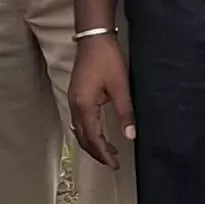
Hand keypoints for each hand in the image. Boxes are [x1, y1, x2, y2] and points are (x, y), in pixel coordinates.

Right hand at [67, 32, 132, 169]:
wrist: (94, 38)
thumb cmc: (107, 59)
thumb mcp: (120, 87)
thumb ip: (125, 113)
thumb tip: (130, 136)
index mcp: (84, 106)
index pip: (93, 138)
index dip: (104, 154)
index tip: (115, 165)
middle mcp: (75, 106)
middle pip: (83, 138)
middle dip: (97, 152)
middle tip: (113, 162)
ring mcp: (73, 100)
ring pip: (79, 131)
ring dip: (92, 143)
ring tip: (108, 151)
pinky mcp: (76, 95)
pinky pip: (79, 122)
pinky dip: (88, 132)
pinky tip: (98, 133)